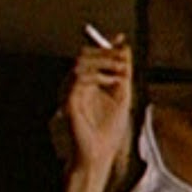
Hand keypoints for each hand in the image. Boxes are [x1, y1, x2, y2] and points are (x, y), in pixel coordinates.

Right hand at [58, 33, 132, 177]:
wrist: (100, 152)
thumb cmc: (109, 128)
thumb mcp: (122, 94)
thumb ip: (122, 71)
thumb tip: (124, 46)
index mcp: (87, 82)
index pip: (92, 55)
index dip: (105, 45)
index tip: (121, 39)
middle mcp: (75, 84)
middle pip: (84, 55)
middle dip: (106, 52)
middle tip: (124, 58)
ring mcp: (69, 91)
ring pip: (81, 62)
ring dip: (104, 62)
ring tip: (122, 71)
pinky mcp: (68, 100)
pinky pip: (79, 78)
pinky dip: (99, 76)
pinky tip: (113, 81)